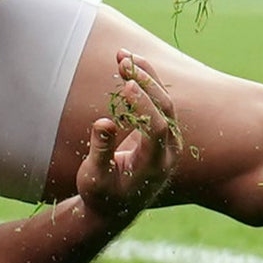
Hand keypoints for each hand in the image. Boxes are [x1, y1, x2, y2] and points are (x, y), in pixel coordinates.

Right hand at [76, 52, 180, 222]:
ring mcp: (167, 139)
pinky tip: (128, 65)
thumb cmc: (101, 195)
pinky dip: (143, 83)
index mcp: (155, 165)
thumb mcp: (94, 179)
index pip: (156, 128)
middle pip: (164, 110)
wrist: (115, 207)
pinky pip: (156, 102)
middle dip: (145, 82)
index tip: (125, 84)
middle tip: (123, 60)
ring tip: (123, 55)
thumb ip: (100, 152)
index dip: (143, 105)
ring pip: (162, 101)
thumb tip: (103, 123)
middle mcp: (168, 150)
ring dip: (144, 77)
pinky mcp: (160, 130)